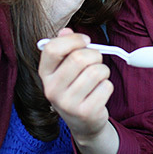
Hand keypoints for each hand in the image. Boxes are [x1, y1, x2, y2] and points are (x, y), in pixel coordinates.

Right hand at [38, 29, 117, 153]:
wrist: (82, 122)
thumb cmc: (75, 87)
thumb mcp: (64, 68)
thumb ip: (65, 47)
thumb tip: (66, 31)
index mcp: (45, 73)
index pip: (53, 48)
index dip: (74, 40)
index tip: (86, 41)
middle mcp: (52, 89)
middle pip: (79, 58)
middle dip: (95, 55)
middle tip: (96, 61)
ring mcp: (68, 103)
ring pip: (97, 71)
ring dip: (103, 71)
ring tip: (97, 79)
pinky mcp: (86, 112)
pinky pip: (106, 86)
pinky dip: (107, 86)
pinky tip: (98, 93)